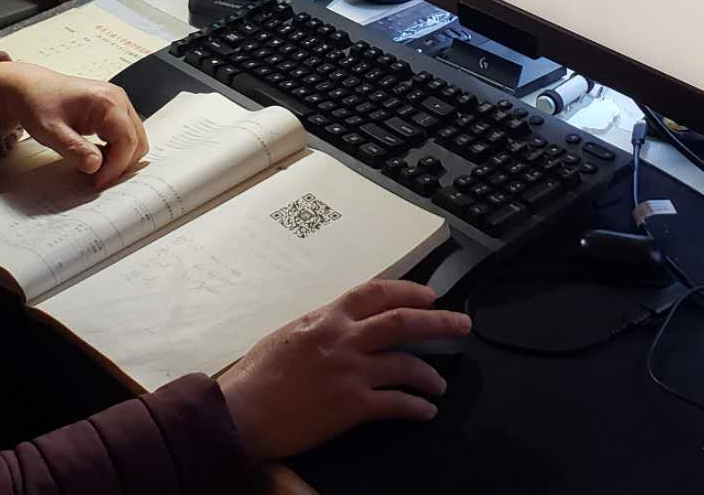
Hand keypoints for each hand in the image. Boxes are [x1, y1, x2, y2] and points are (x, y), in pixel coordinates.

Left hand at [0, 61, 148, 185]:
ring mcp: (117, 104)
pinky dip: (115, 151)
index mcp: (107, 101)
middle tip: (97, 179)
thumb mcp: (51, 130)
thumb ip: (74, 149)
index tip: (98, 181)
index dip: (116, 166)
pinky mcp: (113, 111)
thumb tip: (96, 166)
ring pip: (133, 140)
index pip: (127, 141)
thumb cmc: (37, 102)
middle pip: (137, 141)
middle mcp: (117, 99)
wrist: (28, 88)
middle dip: (120, 164)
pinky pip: (124, 135)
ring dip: (119, 158)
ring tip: (94, 169)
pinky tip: (95, 157)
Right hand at [218, 280, 470, 459]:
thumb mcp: (286, 337)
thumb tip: (337, 326)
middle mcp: (343, 340)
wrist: (240, 413)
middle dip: (439, 321)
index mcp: (326, 319)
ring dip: (430, 375)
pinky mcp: (351, 406)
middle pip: (403, 322)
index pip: (375, 293)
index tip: (429, 295)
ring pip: (406, 365)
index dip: (408, 291)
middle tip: (463, 324)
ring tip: (439, 385)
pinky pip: (396, 404)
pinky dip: (416, 407)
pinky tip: (425, 412)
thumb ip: (318, 329)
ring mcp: (350, 372)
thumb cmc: (254, 378)